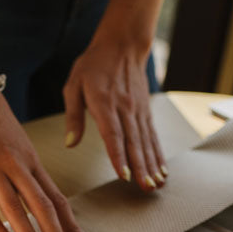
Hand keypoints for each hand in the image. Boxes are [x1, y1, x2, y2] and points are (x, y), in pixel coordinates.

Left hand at [63, 36, 166, 191]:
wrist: (123, 44)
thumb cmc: (94, 65)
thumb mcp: (74, 85)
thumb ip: (73, 116)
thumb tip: (70, 143)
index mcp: (105, 103)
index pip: (113, 133)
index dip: (118, 155)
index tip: (123, 174)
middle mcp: (125, 108)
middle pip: (134, 142)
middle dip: (141, 166)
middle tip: (145, 187)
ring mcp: (138, 111)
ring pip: (146, 142)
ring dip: (152, 165)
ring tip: (156, 184)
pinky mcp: (146, 112)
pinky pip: (152, 136)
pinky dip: (158, 154)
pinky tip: (162, 171)